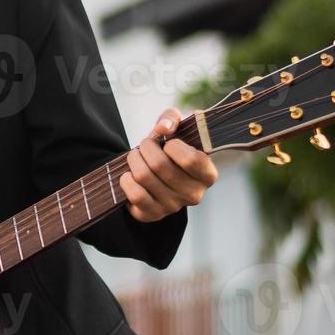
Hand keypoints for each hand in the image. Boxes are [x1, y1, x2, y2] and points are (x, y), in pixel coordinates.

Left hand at [119, 108, 218, 222]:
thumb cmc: (168, 151)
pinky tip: (129, 175)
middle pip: (160, 165)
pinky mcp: (152, 215)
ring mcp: (173, 207)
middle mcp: (194, 194)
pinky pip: (135, 195)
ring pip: (144, 177)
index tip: (168, 142)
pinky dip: (126, 180)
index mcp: (207, 174)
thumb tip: (163, 128)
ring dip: (133, 160)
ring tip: (136, 157)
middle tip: (145, 145)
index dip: (173, 146)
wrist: (152, 176)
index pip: (191, 159)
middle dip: (146, 148)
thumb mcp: (175, 130)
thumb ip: (172, 118)